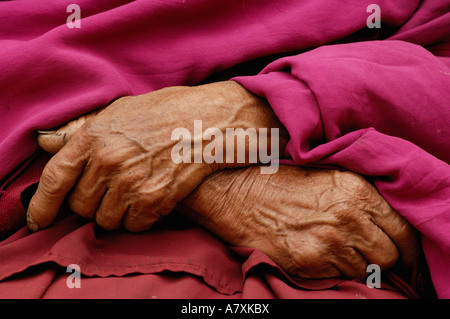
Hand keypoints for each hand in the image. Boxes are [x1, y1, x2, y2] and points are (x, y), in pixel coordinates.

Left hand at [29, 81, 287, 231]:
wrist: (209, 122)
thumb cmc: (166, 113)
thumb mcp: (119, 111)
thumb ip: (79, 130)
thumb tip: (45, 142)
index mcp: (94, 136)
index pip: (55, 178)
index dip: (42, 205)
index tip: (39, 220)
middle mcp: (109, 161)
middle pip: (81, 206)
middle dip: (92, 204)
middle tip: (110, 192)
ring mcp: (132, 183)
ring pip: (106, 221)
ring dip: (116, 214)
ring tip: (133, 194)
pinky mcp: (155, 201)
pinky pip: (134, 226)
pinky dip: (140, 219)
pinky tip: (150, 200)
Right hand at [178, 166, 419, 278]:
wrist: (237, 194)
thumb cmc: (280, 183)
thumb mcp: (327, 175)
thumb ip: (361, 197)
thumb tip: (386, 223)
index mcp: (356, 190)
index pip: (403, 229)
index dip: (405, 244)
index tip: (401, 251)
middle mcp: (348, 216)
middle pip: (388, 255)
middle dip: (381, 256)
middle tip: (365, 251)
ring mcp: (329, 242)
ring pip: (365, 270)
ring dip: (355, 263)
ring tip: (333, 248)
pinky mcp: (309, 262)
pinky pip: (339, 277)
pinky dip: (333, 270)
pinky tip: (316, 252)